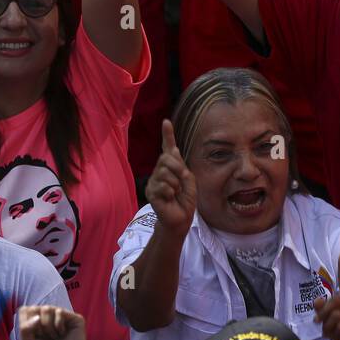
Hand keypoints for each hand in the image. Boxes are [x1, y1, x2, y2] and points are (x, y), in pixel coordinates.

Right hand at [145, 120, 197, 237]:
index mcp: (171, 167)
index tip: (166, 121)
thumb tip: (172, 150)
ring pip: (164, 172)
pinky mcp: (150, 191)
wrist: (181, 218)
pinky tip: (169, 198)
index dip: (167, 135)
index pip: (168, 148)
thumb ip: (181, 166)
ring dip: (175, 184)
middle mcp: (159, 171)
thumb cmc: (185, 199)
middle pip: (166, 158)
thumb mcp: (189, 180)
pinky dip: (170, 192)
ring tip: (175, 193)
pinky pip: (162, 186)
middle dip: (178, 169)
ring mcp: (153, 181)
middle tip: (181, 183)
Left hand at [313, 254, 339, 339]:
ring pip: (334, 315)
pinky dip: (334, 333)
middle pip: (333, 302)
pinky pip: (339, 326)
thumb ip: (322, 309)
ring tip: (332, 332)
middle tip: (319, 323)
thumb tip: (317, 300)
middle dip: (323, 314)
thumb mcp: (329, 320)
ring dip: (328, 326)